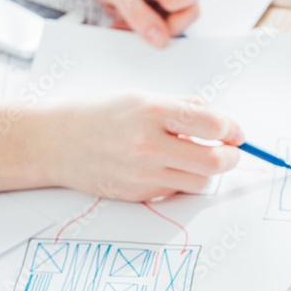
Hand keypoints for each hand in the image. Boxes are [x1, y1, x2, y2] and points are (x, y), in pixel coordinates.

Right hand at [38, 92, 242, 199]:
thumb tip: (215, 119)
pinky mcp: (138, 194)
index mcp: (152, 112)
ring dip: (204, 172)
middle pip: (213, 162)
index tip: (235, 133)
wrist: (55, 142)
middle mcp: (149, 145)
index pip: (213, 125)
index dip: (232, 130)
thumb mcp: (140, 96)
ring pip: (199, 182)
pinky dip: (179, 181)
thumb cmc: (98, 115)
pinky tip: (165, 168)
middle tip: (229, 152)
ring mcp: (143, 174)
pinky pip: (175, 191)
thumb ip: (180, 107)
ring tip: (191, 157)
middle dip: (230, 158)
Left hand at [52, 0, 203, 46]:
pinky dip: (139, 22)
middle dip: (163, 21)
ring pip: (171, 18)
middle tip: (136, 20)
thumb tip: (161, 40)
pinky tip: (118, 12)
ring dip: (147, 24)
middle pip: (188, 8)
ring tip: (120, 14)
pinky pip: (156, 18)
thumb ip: (139, 14)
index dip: (177, 2)